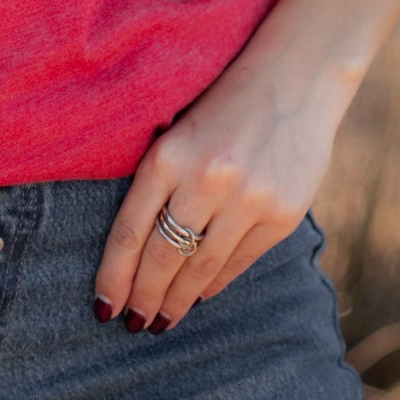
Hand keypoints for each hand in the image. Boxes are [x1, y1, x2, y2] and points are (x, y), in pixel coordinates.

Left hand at [92, 55, 343, 333]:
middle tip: (132, 323)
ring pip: (200, 267)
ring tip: (162, 321)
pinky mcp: (281, 213)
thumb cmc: (225, 103)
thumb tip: (138, 252)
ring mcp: (247, 199)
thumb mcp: (179, 130)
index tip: (103, 305)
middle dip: (144, 296)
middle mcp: (205, 178)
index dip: (113, 276)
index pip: (129, 232)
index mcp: (168, 154)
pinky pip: (239, 261)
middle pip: (162, 257)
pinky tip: (200, 295)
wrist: (296, 76)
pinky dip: (214, 283)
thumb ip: (161, 182)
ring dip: (178, 300)